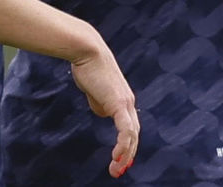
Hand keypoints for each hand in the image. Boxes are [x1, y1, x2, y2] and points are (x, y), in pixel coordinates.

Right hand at [70, 42, 139, 177]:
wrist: (88, 52)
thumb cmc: (88, 67)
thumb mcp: (94, 91)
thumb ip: (100, 103)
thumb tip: (104, 113)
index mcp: (124, 100)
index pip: (130, 127)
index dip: (127, 145)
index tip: (119, 160)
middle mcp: (129, 102)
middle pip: (134, 134)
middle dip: (127, 155)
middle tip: (117, 171)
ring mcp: (126, 103)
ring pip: (132, 135)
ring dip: (125, 154)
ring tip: (115, 169)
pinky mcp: (119, 103)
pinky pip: (125, 129)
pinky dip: (123, 144)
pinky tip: (117, 155)